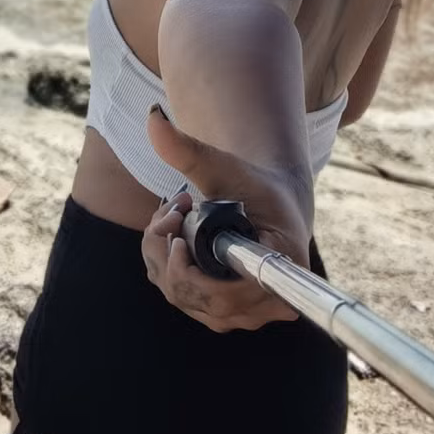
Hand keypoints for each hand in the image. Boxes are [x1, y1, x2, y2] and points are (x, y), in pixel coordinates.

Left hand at [139, 108, 312, 331]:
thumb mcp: (224, 166)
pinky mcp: (227, 314)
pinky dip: (169, 267)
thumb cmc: (254, 185)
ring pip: (184, 299)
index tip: (176, 232)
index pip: (223, 297)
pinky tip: (175, 237)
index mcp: (280, 267)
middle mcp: (268, 303)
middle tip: (171, 211)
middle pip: (195, 299)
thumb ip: (187, 150)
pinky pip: (184, 299)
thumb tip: (153, 119)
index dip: (187, 273)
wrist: (271, 205)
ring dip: (165, 259)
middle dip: (167, 253)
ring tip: (174, 219)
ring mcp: (247, 314)